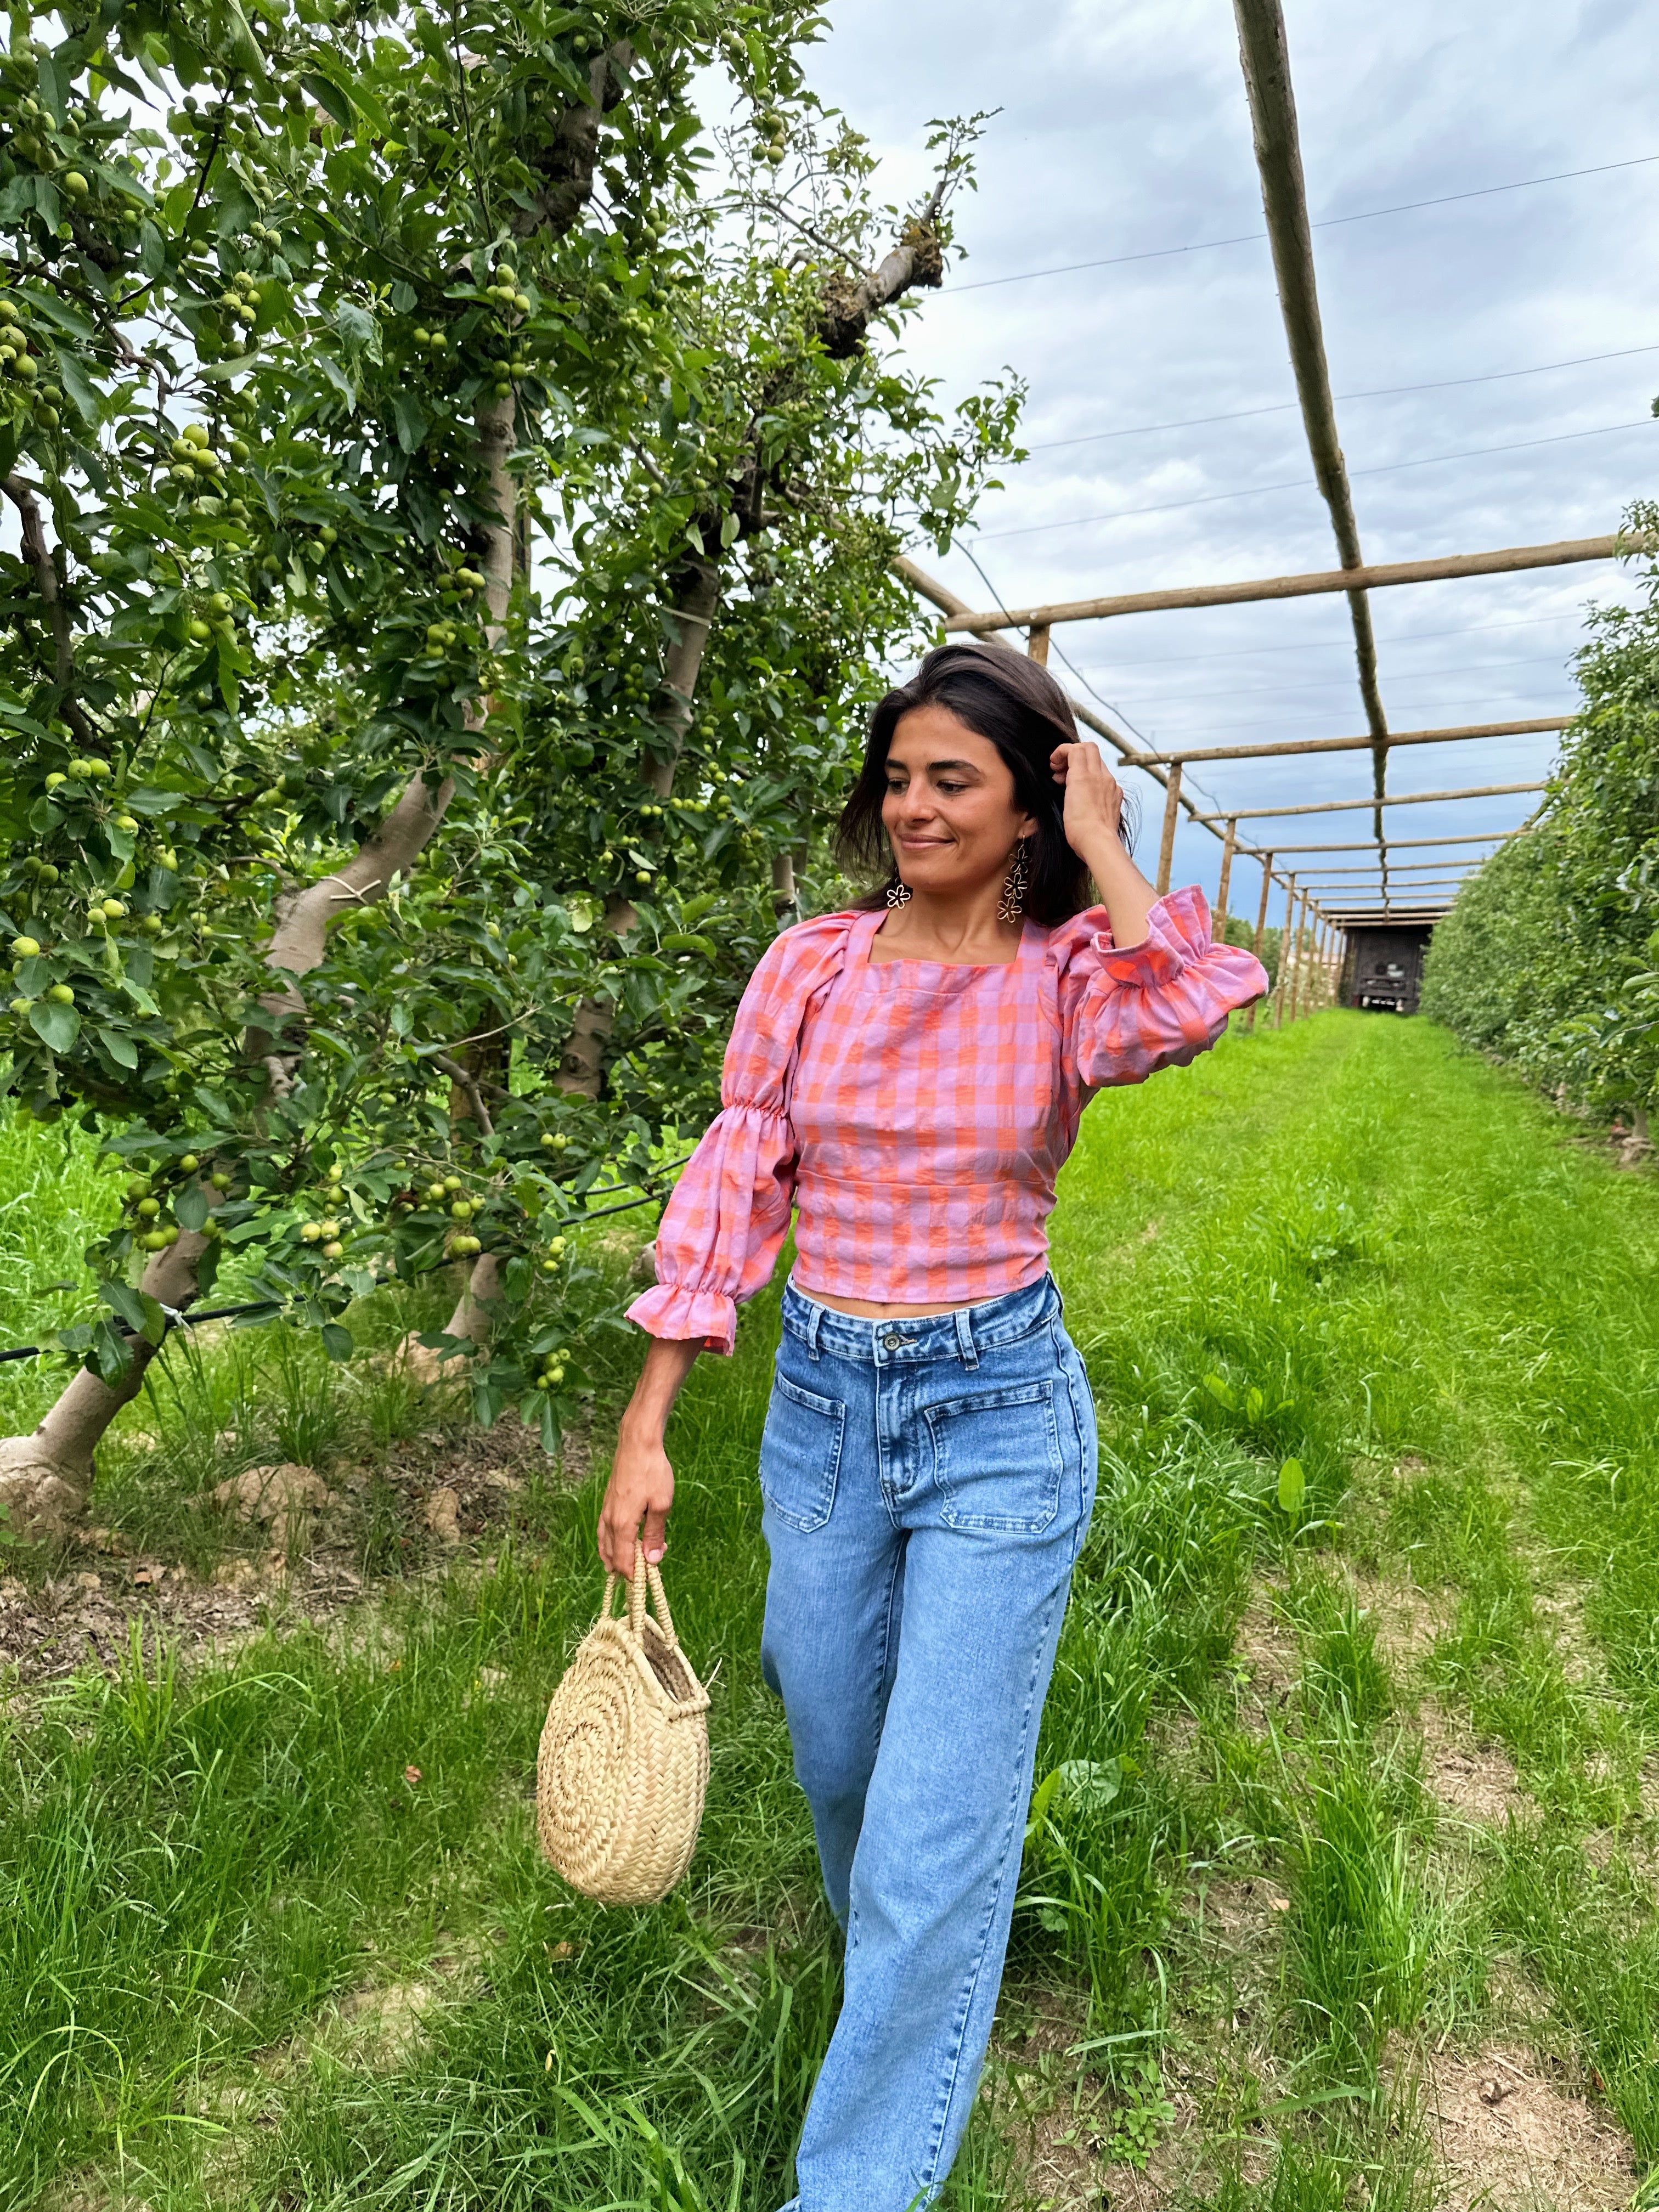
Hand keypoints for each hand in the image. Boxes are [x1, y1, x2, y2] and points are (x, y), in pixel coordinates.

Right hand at [598, 1420, 674, 1574]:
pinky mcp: (607, 1502)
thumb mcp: (662, 1504)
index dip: (633, 1575)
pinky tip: (613, 1544)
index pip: (624, 1561)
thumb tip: (652, 1560)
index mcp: (623, 1524)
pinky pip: (604, 1531)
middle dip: (625, 1569)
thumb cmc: (652, 1472)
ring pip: (605, 1544)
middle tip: (641, 1575)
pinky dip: (608, 1543)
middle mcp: (610, 1520)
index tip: (645, 1582)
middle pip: (613, 1555)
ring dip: (614, 1558)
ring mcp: (606, 1510)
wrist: (637, 1443)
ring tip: (623, 1570)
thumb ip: (655, 1534)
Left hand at [1050, 739, 1157, 947]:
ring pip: (1087, 749)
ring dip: (1068, 755)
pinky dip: (1062, 753)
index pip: (1099, 770)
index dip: (1081, 770)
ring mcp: (1100, 778)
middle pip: (1094, 753)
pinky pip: (1076, 750)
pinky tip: (1052, 768)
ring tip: (1055, 771)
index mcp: (1112, 795)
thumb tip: (1091, 840)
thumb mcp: (1095, 833)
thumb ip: (1094, 826)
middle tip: (1058, 773)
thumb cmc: (1094, 848)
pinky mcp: (1085, 778)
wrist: (1098, 846)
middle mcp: (1108, 782)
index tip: (1065, 781)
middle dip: (1075, 757)